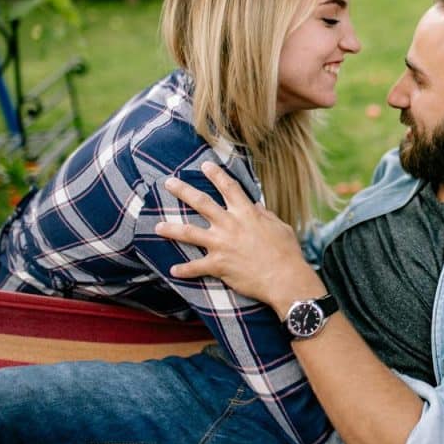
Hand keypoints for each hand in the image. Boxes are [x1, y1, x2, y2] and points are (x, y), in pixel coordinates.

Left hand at [156, 161, 323, 311]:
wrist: (284, 278)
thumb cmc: (286, 252)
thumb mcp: (280, 227)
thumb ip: (266, 215)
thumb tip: (256, 206)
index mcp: (247, 213)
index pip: (229, 187)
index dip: (216, 174)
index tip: (205, 165)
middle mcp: (230, 225)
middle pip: (201, 202)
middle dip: (183, 190)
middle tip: (168, 182)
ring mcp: (221, 244)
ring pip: (189, 233)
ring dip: (172, 229)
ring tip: (157, 226)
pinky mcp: (218, 265)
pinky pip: (196, 267)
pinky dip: (184, 270)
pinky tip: (173, 271)